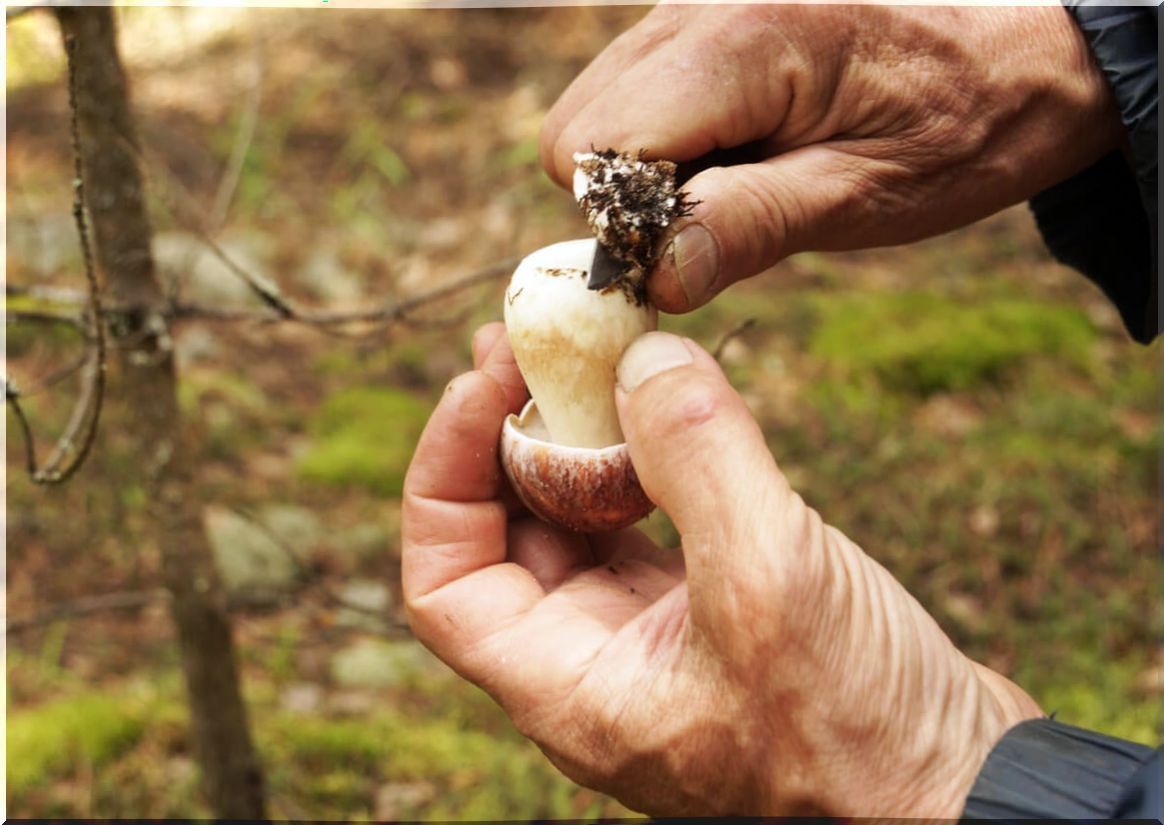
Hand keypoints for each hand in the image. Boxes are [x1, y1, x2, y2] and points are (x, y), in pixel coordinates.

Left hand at [401, 324, 1041, 815]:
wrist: (963, 789)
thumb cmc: (862, 733)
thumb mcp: (770, 580)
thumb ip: (697, 456)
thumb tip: (640, 356)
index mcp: (571, 689)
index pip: (446, 583)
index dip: (442, 477)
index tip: (480, 386)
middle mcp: (595, 667)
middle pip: (505, 539)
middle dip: (506, 436)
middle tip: (526, 344)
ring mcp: (652, 640)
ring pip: (578, 526)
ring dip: (577, 442)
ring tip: (594, 357)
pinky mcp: (711, 612)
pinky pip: (649, 524)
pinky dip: (648, 461)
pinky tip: (669, 408)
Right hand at [540, 5, 1121, 312]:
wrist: (1022, 54)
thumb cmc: (961, 126)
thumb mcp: (863, 195)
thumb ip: (748, 227)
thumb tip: (649, 279)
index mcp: (745, 39)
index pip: (596, 147)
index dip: (629, 221)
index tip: (697, 250)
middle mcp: (701, 3)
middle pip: (578, 129)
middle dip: (627, 198)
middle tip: (724, 214)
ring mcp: (693, 2)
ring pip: (594, 111)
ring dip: (646, 170)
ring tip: (742, 177)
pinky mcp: (699, 17)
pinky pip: (631, 92)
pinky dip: (664, 140)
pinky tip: (738, 147)